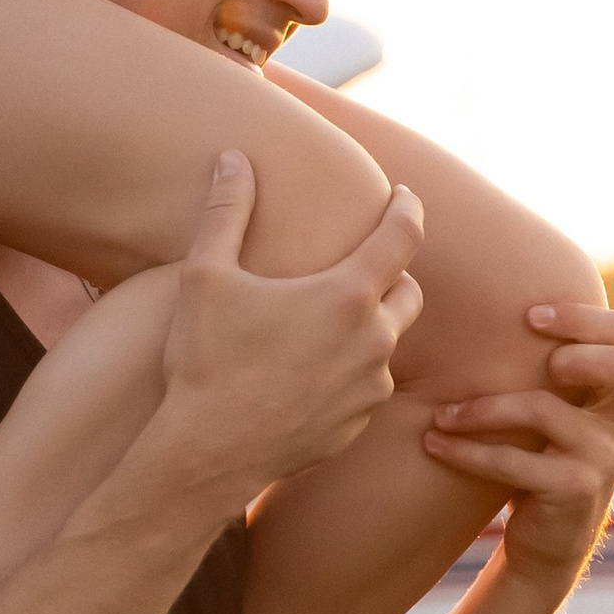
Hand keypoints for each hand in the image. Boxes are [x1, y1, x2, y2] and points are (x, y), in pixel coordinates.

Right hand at [161, 150, 423, 495]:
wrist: (206, 454)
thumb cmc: (205, 361)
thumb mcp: (205, 276)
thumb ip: (226, 211)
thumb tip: (234, 158)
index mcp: (345, 295)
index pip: (402, 237)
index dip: (407, 208)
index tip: (403, 195)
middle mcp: (372, 341)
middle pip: (408, 291)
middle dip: (392, 271)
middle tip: (363, 262)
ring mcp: (369, 388)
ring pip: (386, 343)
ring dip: (368, 326)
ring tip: (328, 321)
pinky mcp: (358, 425)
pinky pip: (367, 387)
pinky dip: (350, 371)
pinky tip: (311, 371)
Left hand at [421, 304, 613, 591]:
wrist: (549, 541)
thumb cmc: (541, 457)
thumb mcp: (554, 408)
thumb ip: (544, 365)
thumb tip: (483, 296)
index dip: (583, 316)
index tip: (530, 313)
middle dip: (569, 346)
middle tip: (519, 345)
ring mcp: (604, 459)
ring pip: (544, 410)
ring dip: (482, 408)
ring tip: (441, 414)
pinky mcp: (575, 491)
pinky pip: (515, 461)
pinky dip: (467, 450)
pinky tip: (434, 442)